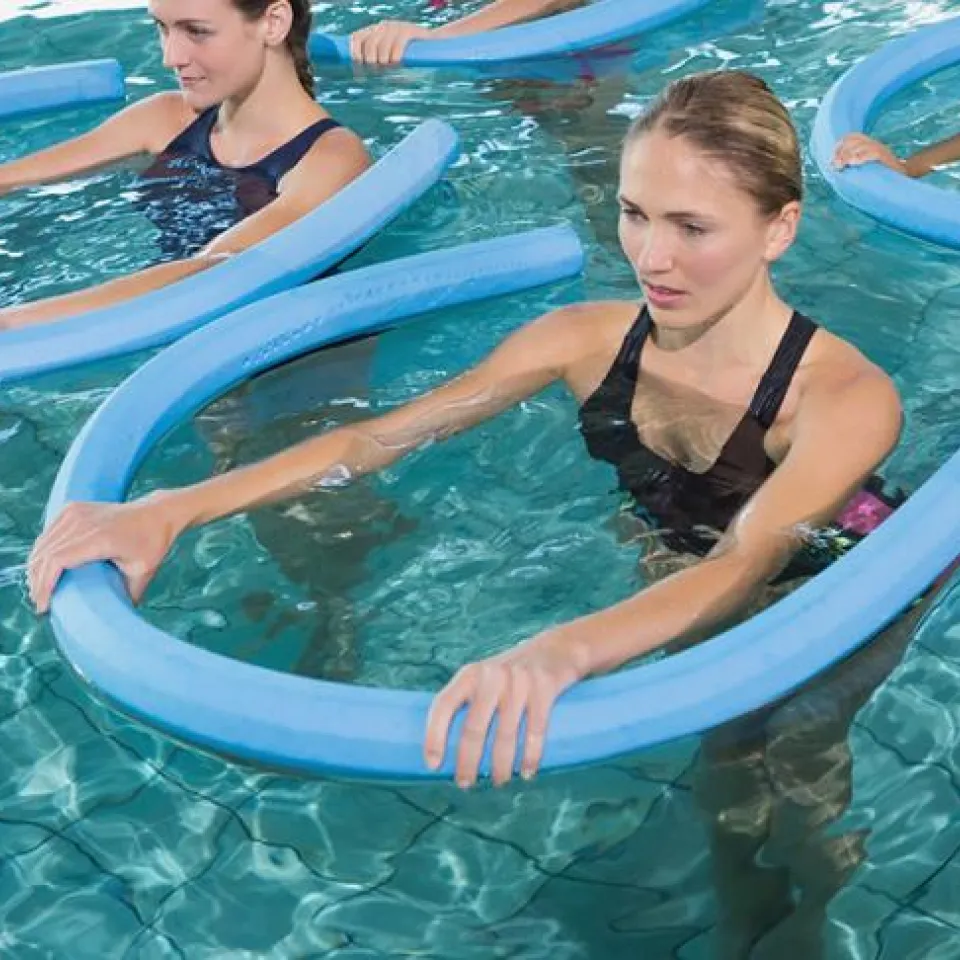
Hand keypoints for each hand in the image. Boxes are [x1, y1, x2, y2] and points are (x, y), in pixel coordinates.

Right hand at [28, 493, 186, 612]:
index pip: (57, 561)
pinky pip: (49, 533)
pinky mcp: (73, 507)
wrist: (157, 512)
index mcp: (100, 538)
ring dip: (36, 567)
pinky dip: (42, 552)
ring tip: (39, 590)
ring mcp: (76, 511)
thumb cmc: (152, 543)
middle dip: (37, 582)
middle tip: (40, 603)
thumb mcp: (143, 572)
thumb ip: (127, 596)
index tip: (44, 607)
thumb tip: (114, 622)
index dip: (44, 585)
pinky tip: (43, 569)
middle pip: (45, 554)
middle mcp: (84, 521)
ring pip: (43, 543)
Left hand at [348, 21, 432, 65]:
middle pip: (368, 45)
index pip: (356, 38)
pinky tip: (398, 64)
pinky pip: (396, 46)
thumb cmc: (410, 55)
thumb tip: (361, 79)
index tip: (360, 69)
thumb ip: (377, 61)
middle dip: (371, 63)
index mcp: (374, 30)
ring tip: (389, 69)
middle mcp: (382, 26)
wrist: (433, 43)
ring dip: (384, 63)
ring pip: (381, 47)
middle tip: (378, 73)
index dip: (355, 54)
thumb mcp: (390, 55)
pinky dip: (394, 58)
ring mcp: (395, 26)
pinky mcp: (408, 30)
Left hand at [424, 628, 590, 787]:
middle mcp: (492, 675)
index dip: (434, 736)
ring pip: (505, 735)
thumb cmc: (513, 673)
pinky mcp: (544, 687)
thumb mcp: (486, 678)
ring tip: (498, 781)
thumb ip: (469, 702)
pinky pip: (535, 731)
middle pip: (474, 728)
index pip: (443, 705)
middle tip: (465, 784)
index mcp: (470, 674)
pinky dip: (530, 757)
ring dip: (500, 766)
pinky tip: (526, 772)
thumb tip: (447, 748)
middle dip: (468, 763)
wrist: (558, 648)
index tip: (433, 765)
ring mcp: (519, 680)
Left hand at [833, 133, 904, 173]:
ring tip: (843, 165)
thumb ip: (851, 161)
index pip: (851, 137)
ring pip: (862, 146)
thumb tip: (833, 165)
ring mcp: (880, 148)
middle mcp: (873, 143)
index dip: (840, 145)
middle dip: (842, 152)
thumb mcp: (863, 164)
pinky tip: (855, 162)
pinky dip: (863, 156)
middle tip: (836, 165)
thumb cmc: (879, 171)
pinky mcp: (885, 156)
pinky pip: (874, 153)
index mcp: (867, 143)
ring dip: (849, 155)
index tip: (833, 158)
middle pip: (854, 141)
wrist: (901, 173)